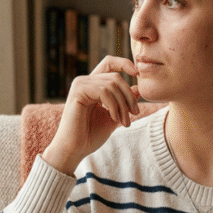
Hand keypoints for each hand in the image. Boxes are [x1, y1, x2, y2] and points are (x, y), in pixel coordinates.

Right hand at [42, 56, 139, 175]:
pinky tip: (113, 118)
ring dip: (123, 104)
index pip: (109, 63)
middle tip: (135, 114)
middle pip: (116, 77)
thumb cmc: (90, 136)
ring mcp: (80, 85)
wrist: (74, 149)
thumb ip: (123, 102)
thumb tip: (138, 89)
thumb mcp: (113, 116)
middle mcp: (85, 81)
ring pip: (112, 84)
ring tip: (124, 121)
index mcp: (92, 85)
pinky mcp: (78, 92)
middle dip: (128, 96)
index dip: (124, 63)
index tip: (137, 74)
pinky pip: (104, 91)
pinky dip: (114, 105)